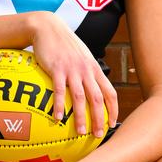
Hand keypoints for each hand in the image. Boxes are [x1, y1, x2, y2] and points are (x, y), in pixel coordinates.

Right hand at [29, 12, 117, 137]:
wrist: (48, 27)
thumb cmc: (64, 43)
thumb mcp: (81, 55)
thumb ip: (88, 71)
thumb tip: (93, 89)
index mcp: (93, 68)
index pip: (110, 91)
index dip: (113, 109)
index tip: (112, 123)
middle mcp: (85, 69)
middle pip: (97, 98)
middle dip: (99, 118)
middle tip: (98, 134)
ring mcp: (71, 69)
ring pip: (79, 97)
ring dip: (81, 116)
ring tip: (81, 132)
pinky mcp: (56, 68)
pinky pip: (58, 90)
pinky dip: (59, 105)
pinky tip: (58, 118)